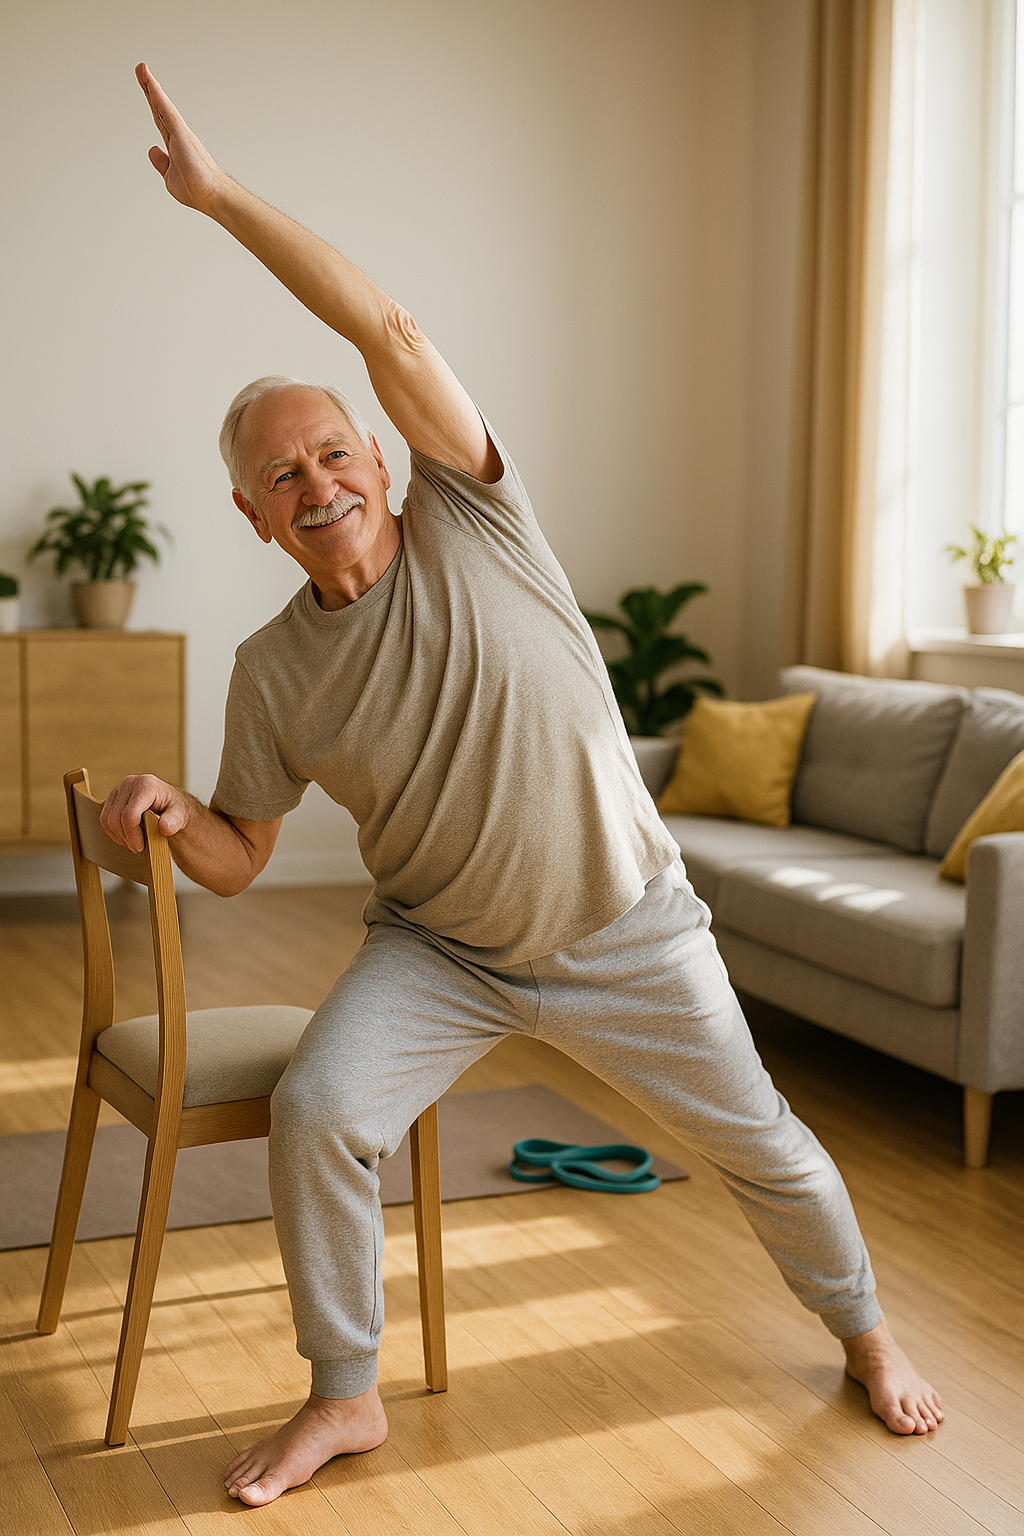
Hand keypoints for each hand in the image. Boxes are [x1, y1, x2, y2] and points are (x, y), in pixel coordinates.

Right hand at [100, 774, 190, 851]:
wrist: (170, 805)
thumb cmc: (175, 810)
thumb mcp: (181, 815)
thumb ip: (174, 821)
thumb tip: (165, 827)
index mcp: (146, 784)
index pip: (129, 815)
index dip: (133, 835)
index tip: (141, 847)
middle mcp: (130, 782)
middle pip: (116, 818)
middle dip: (126, 837)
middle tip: (138, 847)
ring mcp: (118, 789)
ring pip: (107, 819)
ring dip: (119, 836)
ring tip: (134, 842)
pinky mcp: (112, 797)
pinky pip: (104, 819)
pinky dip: (114, 831)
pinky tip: (127, 835)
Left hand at [136, 62, 227, 212]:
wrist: (209, 196)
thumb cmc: (196, 189)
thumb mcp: (169, 175)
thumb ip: (161, 162)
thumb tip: (152, 150)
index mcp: (175, 143)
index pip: (159, 117)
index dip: (151, 102)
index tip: (144, 85)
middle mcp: (178, 134)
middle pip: (159, 107)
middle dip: (149, 87)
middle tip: (140, 69)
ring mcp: (180, 133)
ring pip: (162, 105)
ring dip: (151, 86)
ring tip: (141, 68)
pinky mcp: (182, 134)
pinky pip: (166, 112)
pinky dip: (158, 97)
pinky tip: (150, 84)